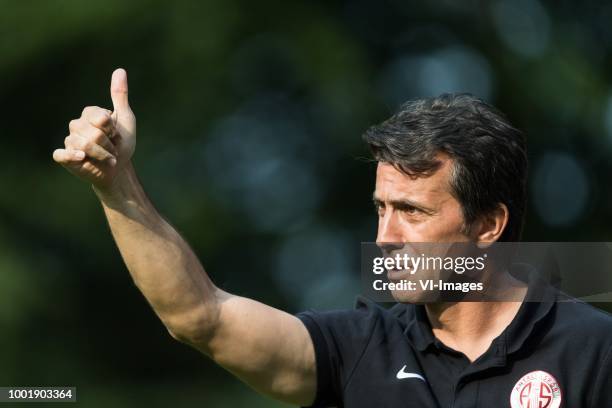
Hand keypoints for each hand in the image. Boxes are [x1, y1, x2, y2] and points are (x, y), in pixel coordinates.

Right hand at [53, 68, 135, 190]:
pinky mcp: (65, 156)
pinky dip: (72, 156)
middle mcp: (77, 124)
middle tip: (112, 149)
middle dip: (110, 145)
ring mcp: (69, 140)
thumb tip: (120, 70)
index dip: (114, 130)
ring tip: (106, 158)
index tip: (117, 135)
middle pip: (94, 133)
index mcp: (90, 113)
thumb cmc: (122, 143)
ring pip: (83, 145)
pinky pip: (60, 154)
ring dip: (102, 155)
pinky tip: (82, 158)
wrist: (119, 169)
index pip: (101, 118)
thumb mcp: (126, 119)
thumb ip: (120, 96)